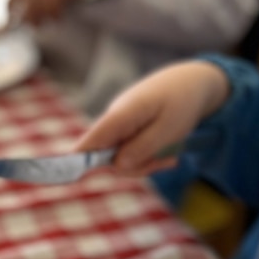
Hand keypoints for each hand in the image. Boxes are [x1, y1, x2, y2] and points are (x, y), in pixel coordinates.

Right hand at [74, 61, 229, 177]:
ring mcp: (119, 124)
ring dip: (144, 164)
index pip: (92, 141)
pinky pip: (129, 152)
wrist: (192, 81)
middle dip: (133, 167)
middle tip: (163, 163)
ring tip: (169, 158)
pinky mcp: (127, 129)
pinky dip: (147, 158)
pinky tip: (167, 155)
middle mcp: (114, 118)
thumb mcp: (168, 129)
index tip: (66, 177)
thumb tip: (116, 166)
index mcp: (122, 114)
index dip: (75, 160)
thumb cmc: (181, 101)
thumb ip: (142, 148)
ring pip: (119, 158)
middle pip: (106, 157)